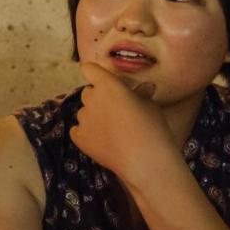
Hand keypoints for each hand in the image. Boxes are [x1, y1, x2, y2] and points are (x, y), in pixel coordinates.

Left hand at [71, 62, 177, 187]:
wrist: (145, 160)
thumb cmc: (152, 128)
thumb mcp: (150, 105)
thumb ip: (140, 94)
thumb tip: (145, 88)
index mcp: (108, 85)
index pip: (89, 69)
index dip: (95, 73)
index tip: (101, 80)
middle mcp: (91, 99)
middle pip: (88, 93)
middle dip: (98, 98)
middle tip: (115, 110)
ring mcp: (83, 119)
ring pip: (84, 112)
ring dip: (93, 117)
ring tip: (112, 130)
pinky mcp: (79, 138)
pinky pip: (78, 130)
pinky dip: (86, 133)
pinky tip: (102, 140)